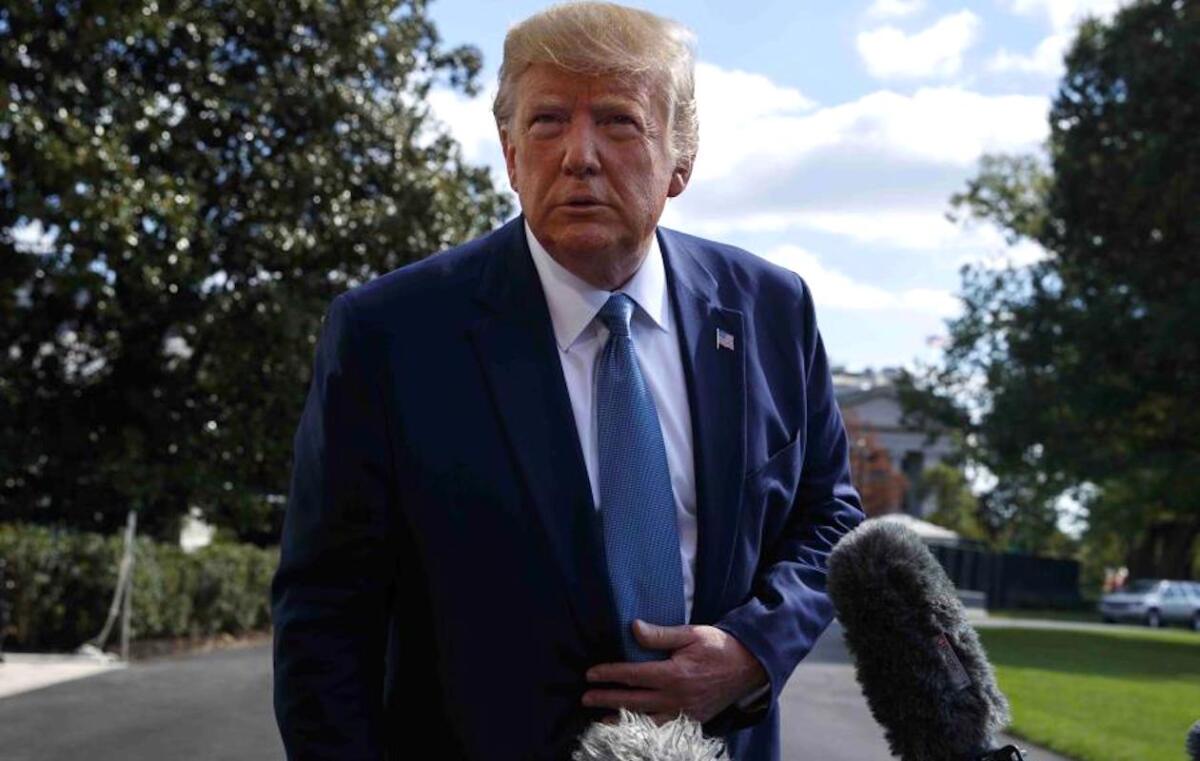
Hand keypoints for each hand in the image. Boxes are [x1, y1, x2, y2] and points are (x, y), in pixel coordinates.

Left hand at [582, 619, 767, 725]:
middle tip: (586, 698)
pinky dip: (644, 730)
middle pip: (634, 701)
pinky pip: (663, 729)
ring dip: (621, 720)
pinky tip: (633, 728)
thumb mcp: (691, 634)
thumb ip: (660, 635)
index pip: (633, 676)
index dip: (610, 674)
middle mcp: (676, 698)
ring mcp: (685, 713)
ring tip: (601, 721)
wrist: (750, 666)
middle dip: (607, 699)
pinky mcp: (693, 720)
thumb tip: (634, 629)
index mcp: (674, 674)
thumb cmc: (719, 646)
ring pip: (646, 720)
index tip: (591, 674)